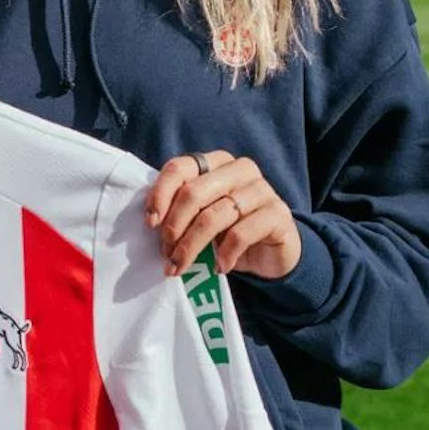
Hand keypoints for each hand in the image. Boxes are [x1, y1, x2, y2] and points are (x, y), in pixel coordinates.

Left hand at [147, 149, 301, 280]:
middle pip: (193, 193)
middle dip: (174, 227)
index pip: (180, 168)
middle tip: (166, 253)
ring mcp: (261, 189)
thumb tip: (151, 222)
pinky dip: (224, 255)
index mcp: (216, 162)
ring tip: (180, 266)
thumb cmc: (229, 230)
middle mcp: (240, 169)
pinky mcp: (278, 213)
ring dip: (191, 246)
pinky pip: (241, 234)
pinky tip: (219, 267)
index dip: (160, 194)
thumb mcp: (202, 216)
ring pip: (214, 216)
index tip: (150, 223)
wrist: (271, 252)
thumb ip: (181, 210)